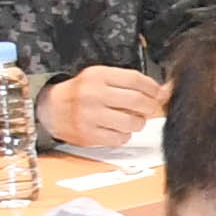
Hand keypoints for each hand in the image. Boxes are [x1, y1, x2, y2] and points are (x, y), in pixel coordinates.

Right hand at [44, 65, 163, 150]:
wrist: (50, 109)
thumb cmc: (81, 93)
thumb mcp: (102, 78)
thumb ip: (131, 83)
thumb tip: (165, 91)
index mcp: (97, 76)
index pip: (136, 80)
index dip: (154, 88)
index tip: (159, 94)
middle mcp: (93, 95)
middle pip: (138, 101)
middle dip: (151, 107)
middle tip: (150, 109)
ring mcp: (90, 116)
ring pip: (132, 123)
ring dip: (138, 123)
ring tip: (130, 119)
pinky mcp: (88, 135)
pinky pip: (120, 139)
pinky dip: (124, 135)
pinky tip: (116, 129)